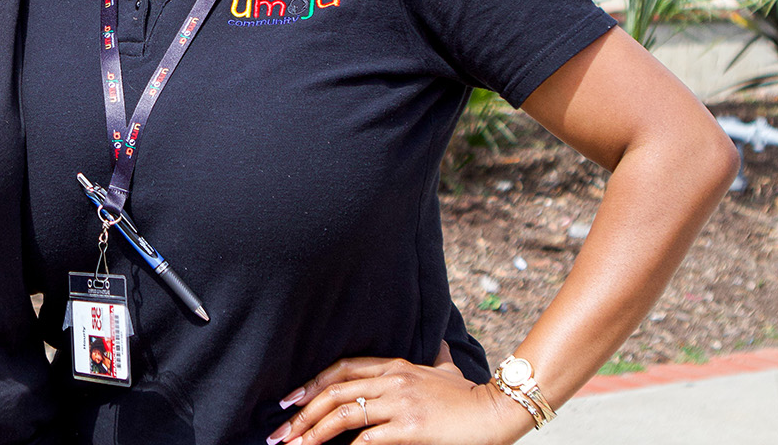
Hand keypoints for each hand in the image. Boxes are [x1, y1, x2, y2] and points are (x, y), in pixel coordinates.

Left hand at [267, 351, 533, 444]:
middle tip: (280, 432)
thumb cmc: (470, 394)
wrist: (497, 411)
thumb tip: (440, 342)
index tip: (288, 399)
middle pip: (333, 392)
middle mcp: (391, 380)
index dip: (311, 383)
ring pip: (343, 415)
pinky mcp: (410, 427)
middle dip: (302, 413)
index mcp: (394, 365)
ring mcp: (400, 403)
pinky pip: (368, 439)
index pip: (341, 369)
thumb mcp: (447, 367)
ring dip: (314, 433)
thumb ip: (437, 356)